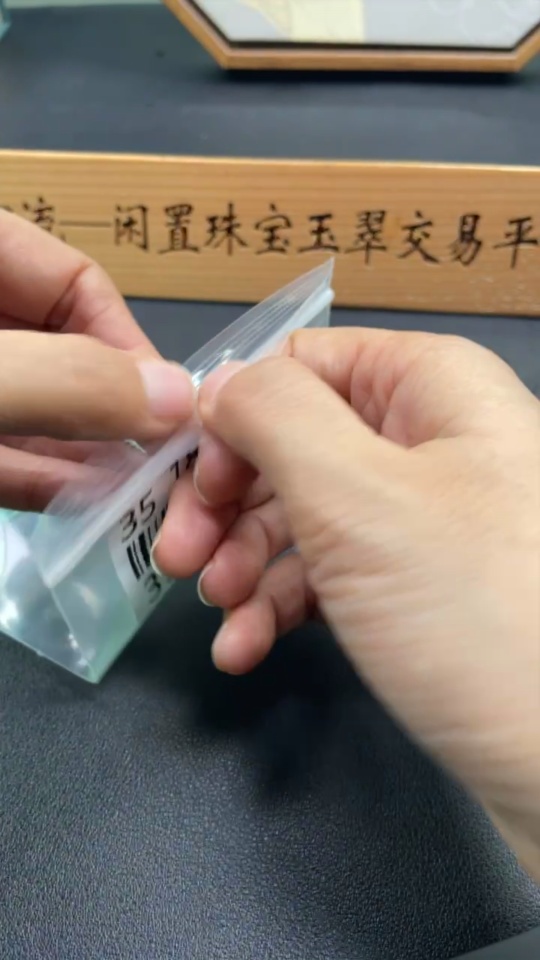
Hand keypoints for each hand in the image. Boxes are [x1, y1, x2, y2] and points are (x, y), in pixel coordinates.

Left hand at [0, 211, 193, 510]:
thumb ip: (67, 381)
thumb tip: (178, 401)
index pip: (74, 278)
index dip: (127, 344)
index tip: (168, 413)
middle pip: (61, 349)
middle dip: (110, 410)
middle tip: (162, 466)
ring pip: (32, 406)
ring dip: (82, 453)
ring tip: (137, 494)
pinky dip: (38, 476)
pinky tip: (87, 502)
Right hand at [154, 327, 539, 876]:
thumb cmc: (472, 612)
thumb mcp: (358, 495)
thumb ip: (276, 416)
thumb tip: (222, 386)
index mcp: (431, 385)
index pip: (302, 364)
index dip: (237, 417)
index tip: (195, 486)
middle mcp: (432, 439)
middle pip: (293, 444)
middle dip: (229, 506)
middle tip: (180, 561)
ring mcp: (427, 516)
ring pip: (304, 515)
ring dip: (246, 564)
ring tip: (222, 614)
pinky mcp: (420, 586)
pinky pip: (333, 574)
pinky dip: (281, 605)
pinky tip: (246, 647)